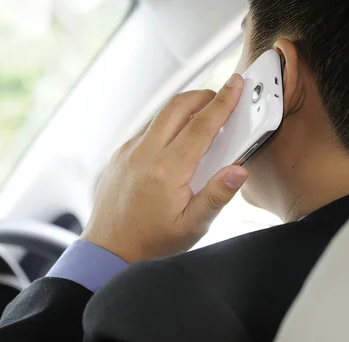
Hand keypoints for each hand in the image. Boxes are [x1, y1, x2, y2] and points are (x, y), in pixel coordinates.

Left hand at [81, 74, 247, 263]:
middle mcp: (144, 154)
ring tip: (204, 118)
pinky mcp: (121, 154)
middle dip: (204, 95)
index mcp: (167, 170)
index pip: (201, 125)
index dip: (223, 102)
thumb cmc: (151, 242)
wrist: (109, 250)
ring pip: (161, 115)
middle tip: (223, 97)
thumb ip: (217, 195)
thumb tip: (238, 170)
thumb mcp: (192, 226)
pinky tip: (178, 139)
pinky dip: (167, 123)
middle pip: (178, 106)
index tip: (236, 85)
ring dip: (185, 108)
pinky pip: (148, 128)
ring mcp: (129, 151)